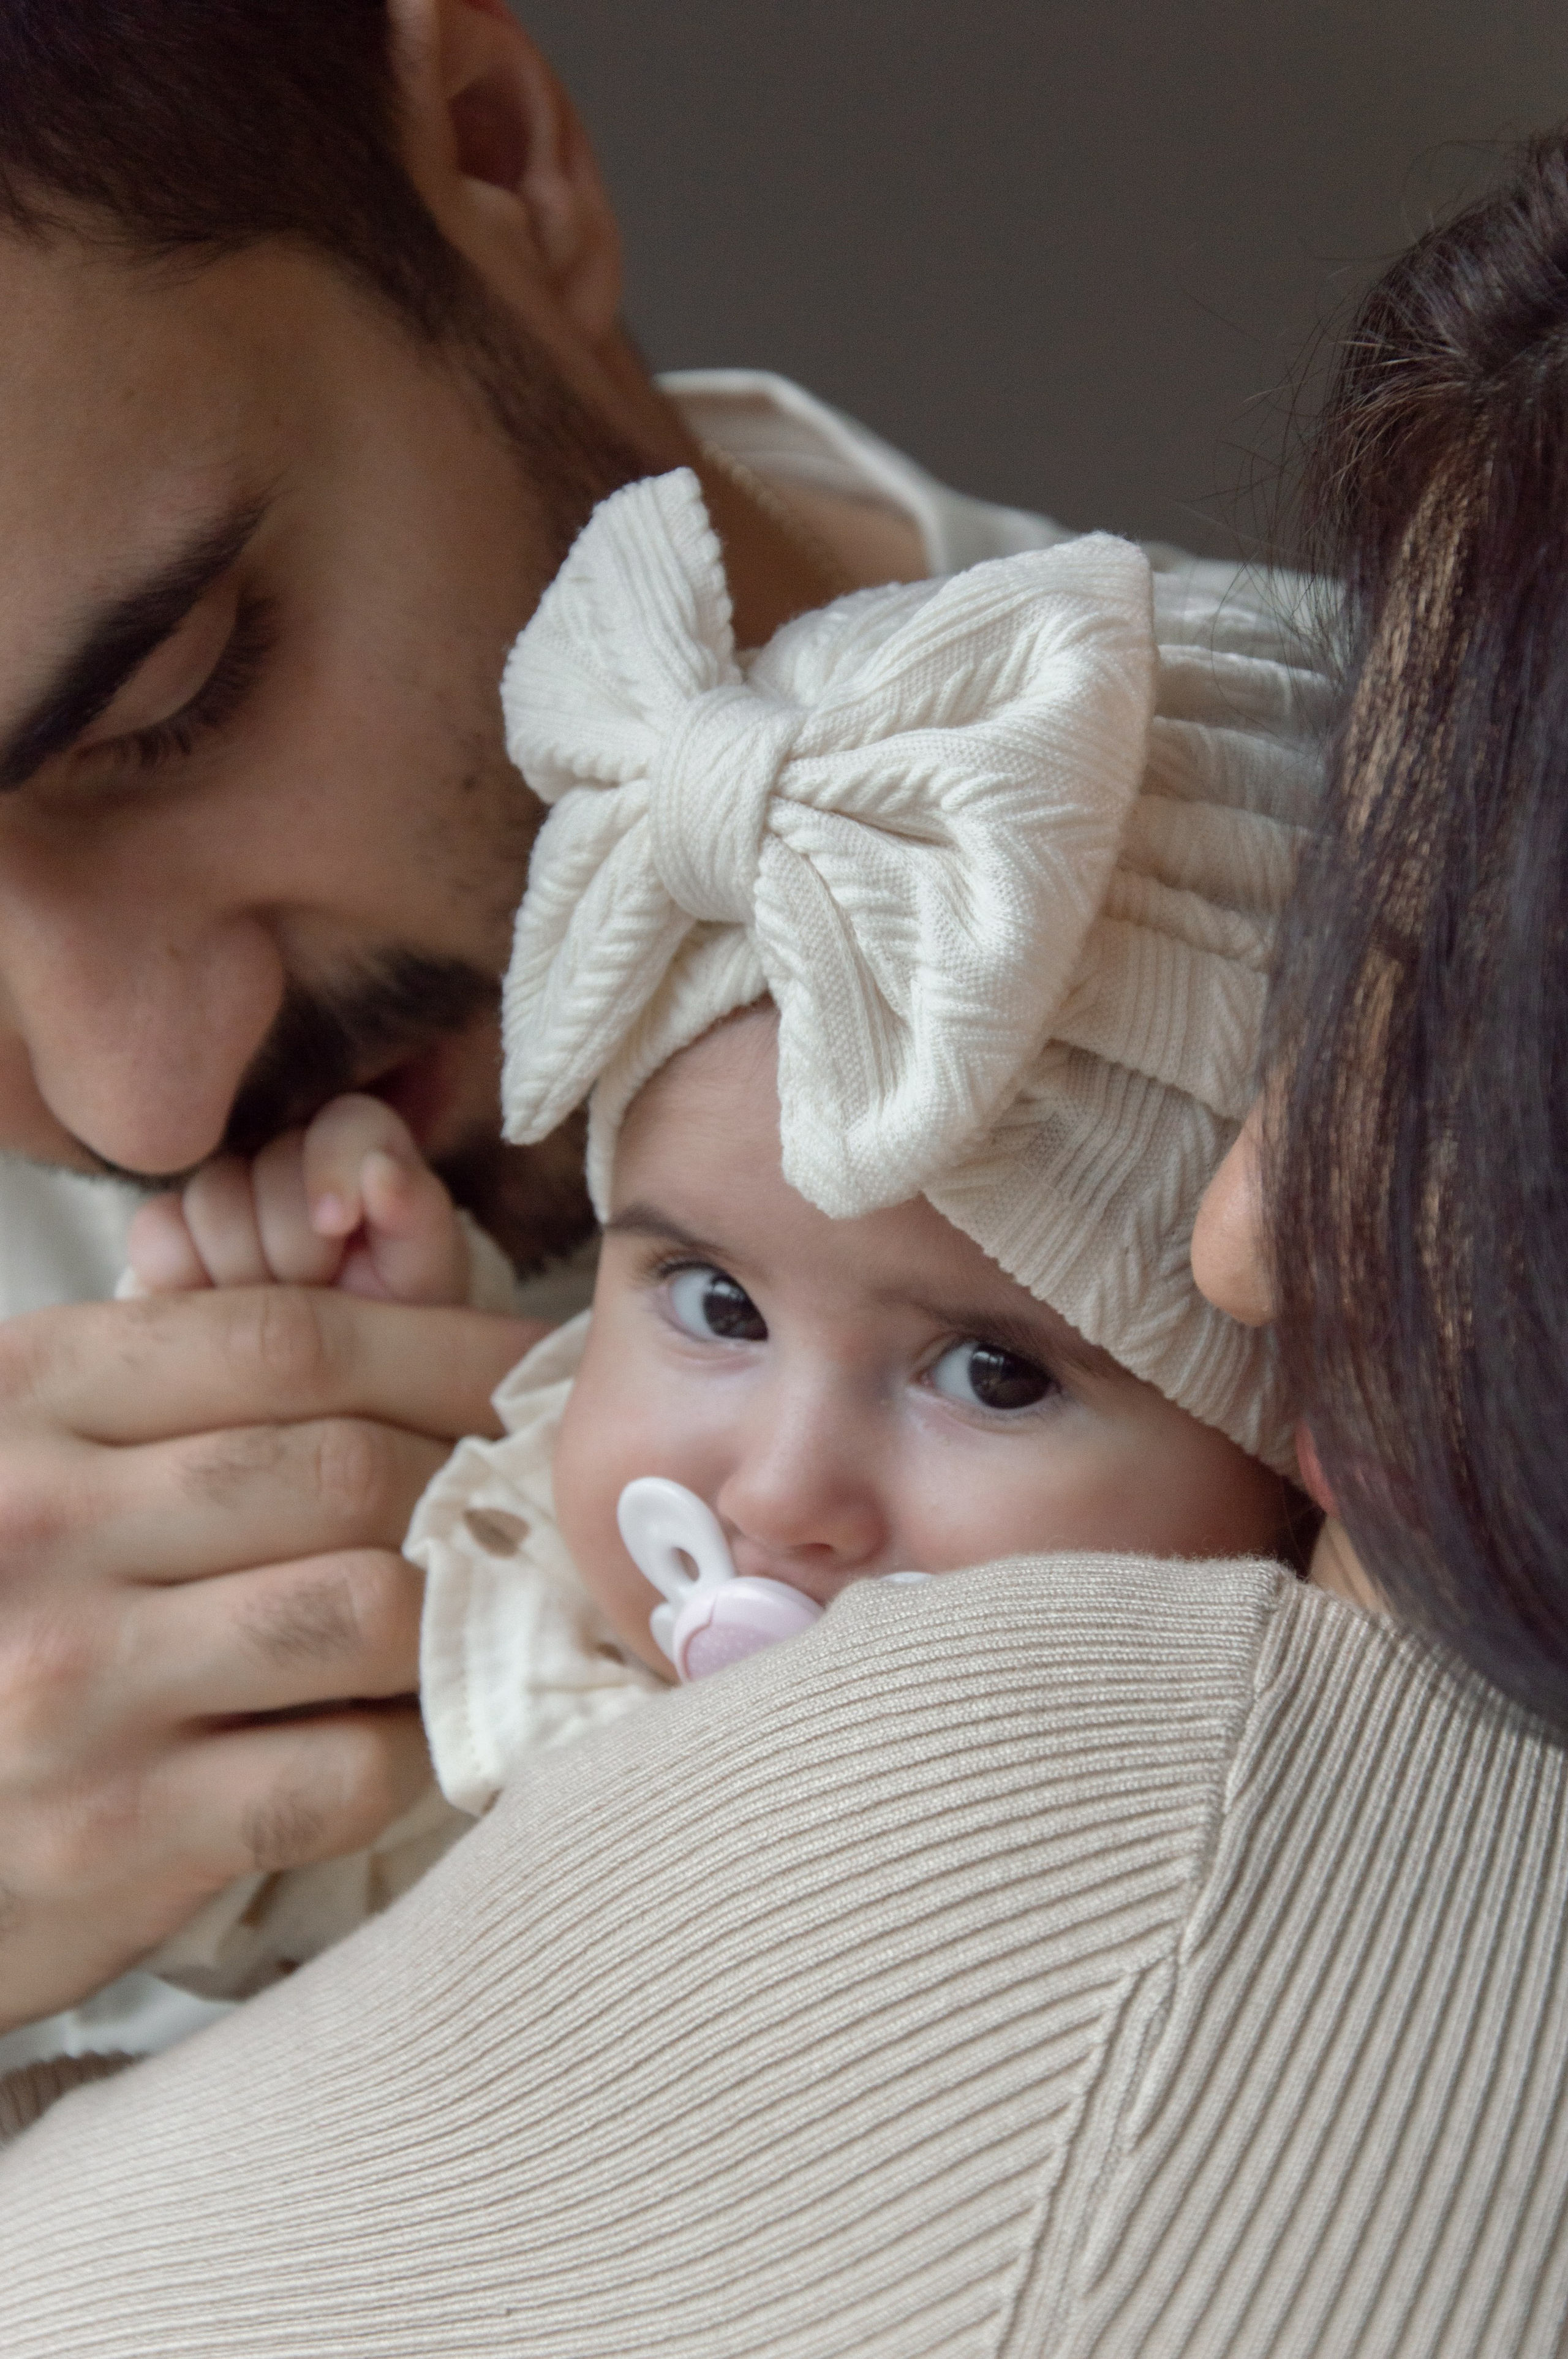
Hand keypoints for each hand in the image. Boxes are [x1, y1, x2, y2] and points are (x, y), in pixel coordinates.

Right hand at [0, 1283, 537, 2030]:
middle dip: (469, 1486)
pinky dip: (407, 1751)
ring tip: (471, 1616)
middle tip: (528, 1509)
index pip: (290, 1339)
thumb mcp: (33, 1452)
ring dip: (450, 1616)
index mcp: (30, 1395)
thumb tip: (405, 1336)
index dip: (444, 1347)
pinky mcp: (105, 1833)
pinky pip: (339, 1771)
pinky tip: (397, 1734)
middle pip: (348, 1469)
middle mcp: (40, 1524)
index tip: (533, 1370)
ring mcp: (67, 1682)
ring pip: (367, 1609)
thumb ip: (183, 1385)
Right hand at [125, 1094, 469, 1304]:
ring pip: (213, 1199)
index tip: (336, 1224)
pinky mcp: (165, 1238)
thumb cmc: (394, 1335)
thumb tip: (384, 1168)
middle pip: (274, 1163)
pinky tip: (218, 1312)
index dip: (335, 1164)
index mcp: (365, 1160)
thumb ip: (416, 1218)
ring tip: (277, 1312)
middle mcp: (292, 1164)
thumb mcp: (426, 1288)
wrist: (325, 1397)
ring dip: (247, 1271)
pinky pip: (158, 1233)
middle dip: (299, 1246)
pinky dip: (185, 1279)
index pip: (347, 1122)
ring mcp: (223, 1198)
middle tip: (320, 1296)